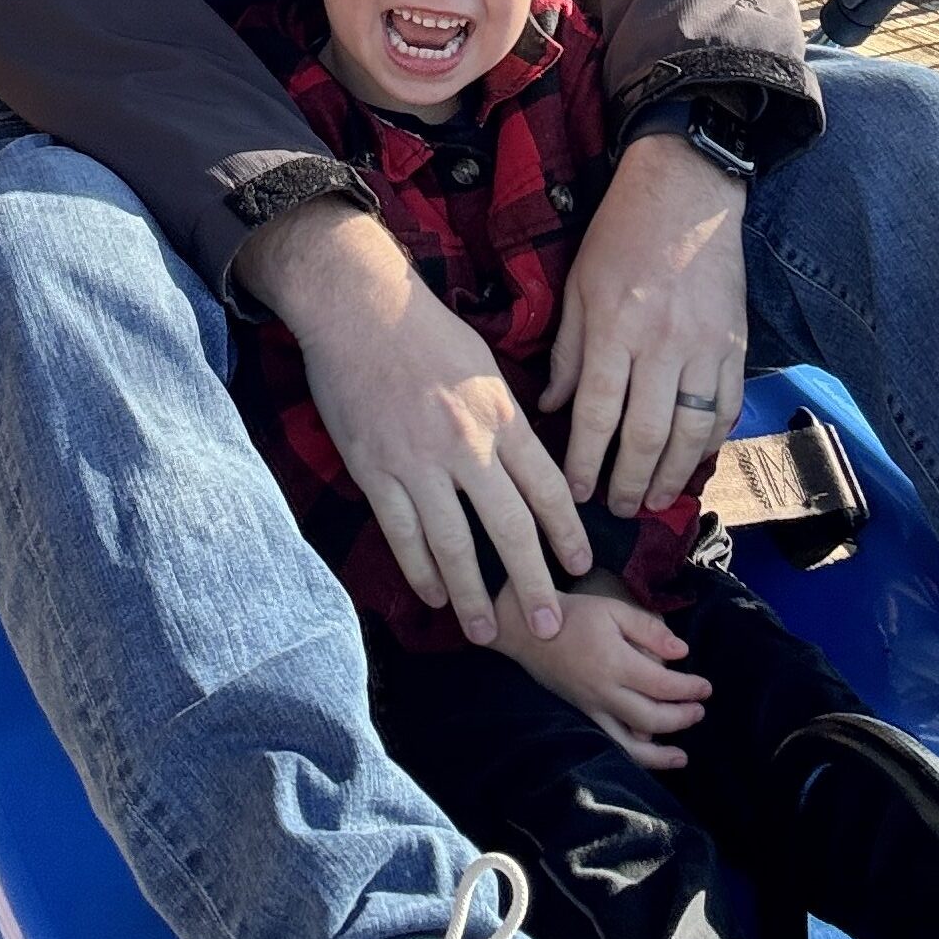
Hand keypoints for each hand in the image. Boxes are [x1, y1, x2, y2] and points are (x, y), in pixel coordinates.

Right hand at [234, 201, 593, 643]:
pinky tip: (431, 594)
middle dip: (533, 584)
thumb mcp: (483, 364)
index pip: (546, 488)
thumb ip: (504, 415)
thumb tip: (528, 457)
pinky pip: (402, 533)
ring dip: (472, 596)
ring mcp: (418, 461)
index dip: (566, 534)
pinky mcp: (375, 469)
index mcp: (500, 414)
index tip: (581, 567)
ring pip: (453, 544)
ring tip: (484, 632)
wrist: (356, 305)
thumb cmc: (423, 328)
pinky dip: (418, 570)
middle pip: (509, 529)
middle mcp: (466, 444)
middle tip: (549, 627)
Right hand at [492, 577, 710, 770]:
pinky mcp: (582, 715)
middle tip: (700, 710)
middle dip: (681, 717)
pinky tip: (647, 756)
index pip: (662, 684)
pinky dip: (632, 755)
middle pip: (652, 717)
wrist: (527, 629)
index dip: (688, 688)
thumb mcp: (611, 610)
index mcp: (615, 662)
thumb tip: (681, 651)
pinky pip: (610, 743)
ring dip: (660, 754)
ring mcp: (591, 709)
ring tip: (682, 756)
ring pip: (631, 744)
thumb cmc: (572, 615)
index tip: (706, 687)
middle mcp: (605, 692)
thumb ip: (648, 629)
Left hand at [541, 134, 746, 519]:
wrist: (686, 193)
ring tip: (654, 498)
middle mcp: (662, 344)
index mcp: (615, 328)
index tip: (577, 492)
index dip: (587, 460)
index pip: (598, 412)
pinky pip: (726, 408)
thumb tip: (554, 407)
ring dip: (673, 474)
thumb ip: (568, 351)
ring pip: (692, 431)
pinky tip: (695, 462)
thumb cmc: (620, 235)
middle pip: (647, 433)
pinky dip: (711, 442)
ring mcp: (705, 348)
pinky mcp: (735, 346)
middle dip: (629, 480)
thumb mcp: (578, 286)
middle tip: (617, 508)